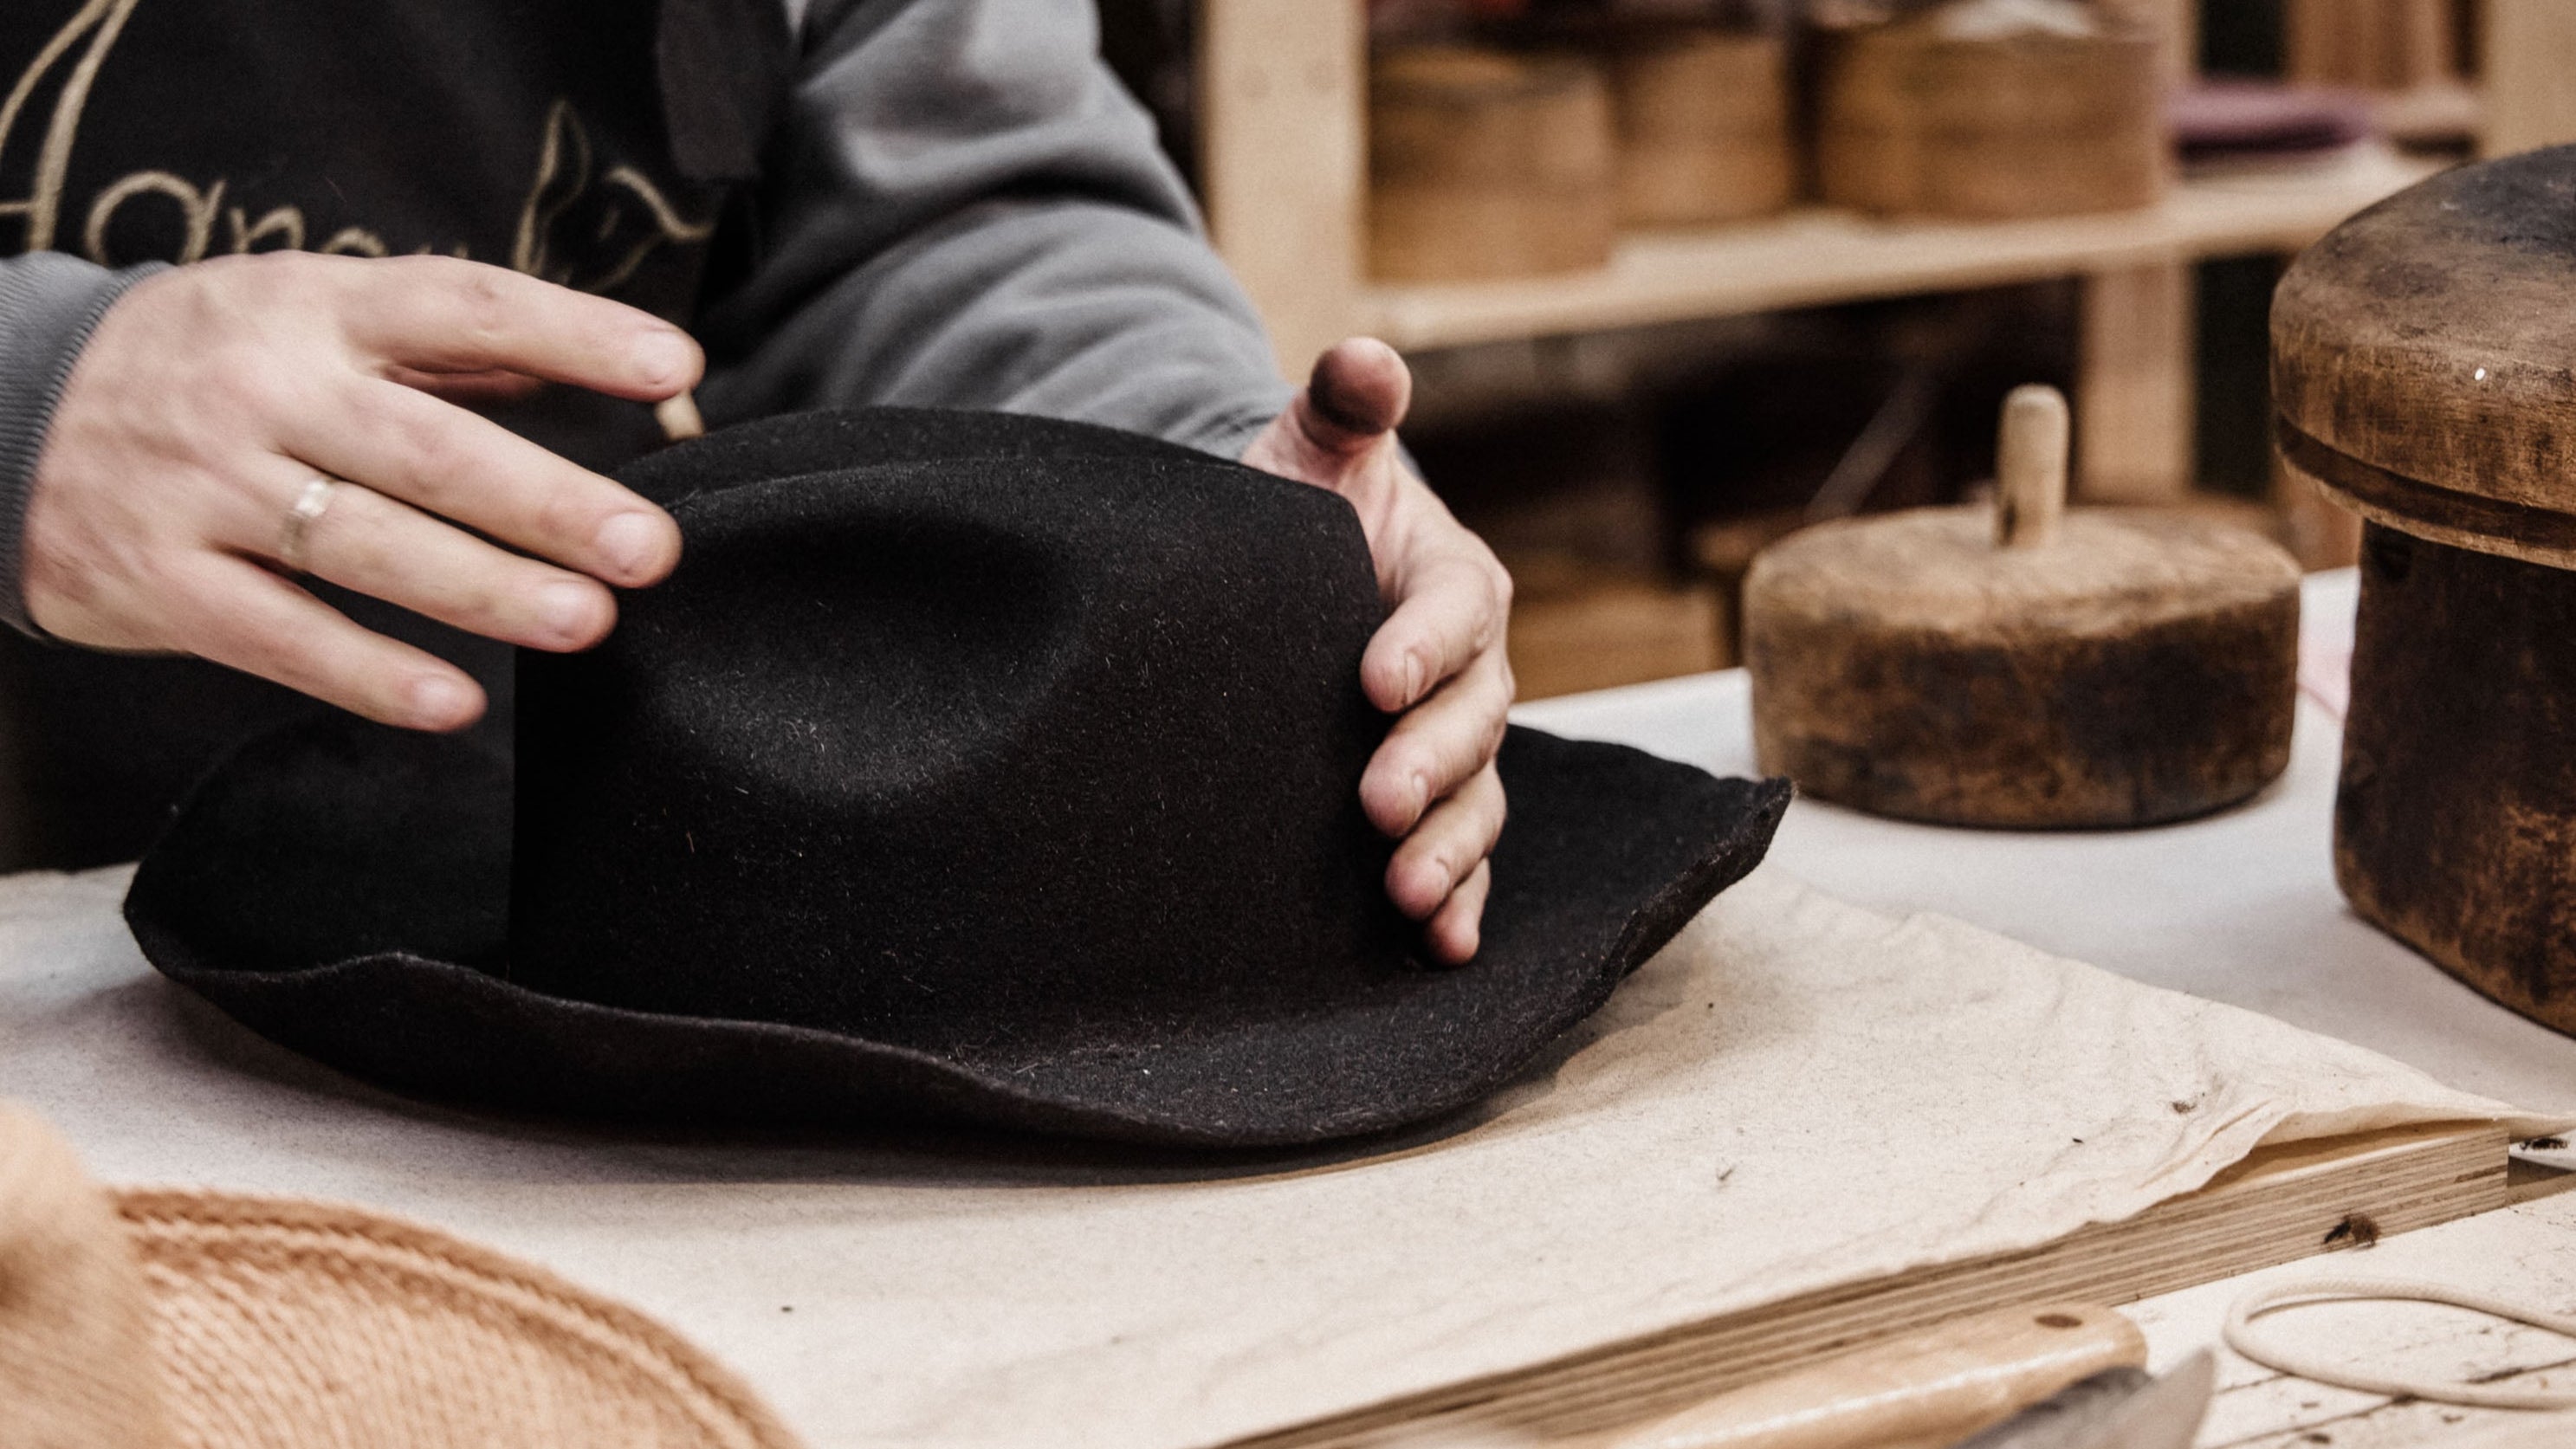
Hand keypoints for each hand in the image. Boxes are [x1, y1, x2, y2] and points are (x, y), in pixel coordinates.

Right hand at [24, 252, 697, 730]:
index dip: (572, 332)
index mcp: (315, 309)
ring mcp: (204, 487)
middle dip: (550, 503)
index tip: (671, 364)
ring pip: (364, 546)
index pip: (463, 306)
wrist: (0, 409)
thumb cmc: (210, 366)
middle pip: (429, 449)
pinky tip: (453, 703)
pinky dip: (369, 674)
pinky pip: (280, 637)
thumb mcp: (308, 316)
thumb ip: (449, 350)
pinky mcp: (159, 580)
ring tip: (586, 623)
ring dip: (484, 590)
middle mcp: (264, 391)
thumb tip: (603, 369)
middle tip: (650, 548)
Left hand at [1242, 338, 1513, 963]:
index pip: (1455, 610)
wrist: (1276, 590)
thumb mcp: (1310, 450)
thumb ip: (1340, 404)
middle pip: (1473, 720)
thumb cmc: (1295, 514)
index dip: (1422, 644)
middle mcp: (1470, 671)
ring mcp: (1454, 747)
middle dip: (1432, 764)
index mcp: (1451, 581)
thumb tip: (1363, 358)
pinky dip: (1461, 902)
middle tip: (1378, 800)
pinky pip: (1463, 858)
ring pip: (1476, 801)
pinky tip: (1443, 950)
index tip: (1371, 677)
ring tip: (1408, 895)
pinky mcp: (1431, 808)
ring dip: (1450, 851)